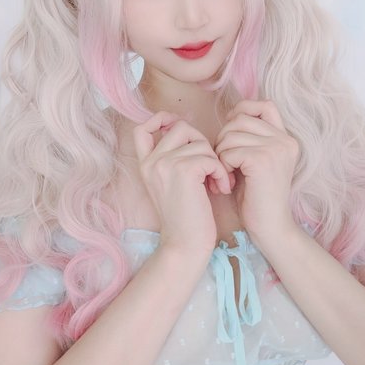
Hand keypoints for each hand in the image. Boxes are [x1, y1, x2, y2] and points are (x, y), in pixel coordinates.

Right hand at [133, 111, 231, 254]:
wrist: (185, 245)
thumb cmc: (186, 217)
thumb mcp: (171, 183)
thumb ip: (173, 159)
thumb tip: (190, 133)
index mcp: (145, 164)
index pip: (142, 128)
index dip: (160, 119)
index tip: (179, 129)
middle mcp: (151, 161)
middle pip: (179, 127)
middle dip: (201, 142)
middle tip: (210, 166)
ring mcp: (165, 164)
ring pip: (199, 142)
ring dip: (215, 161)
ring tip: (217, 182)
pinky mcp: (184, 170)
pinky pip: (210, 157)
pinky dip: (221, 172)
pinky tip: (220, 188)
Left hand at [210, 100, 299, 244]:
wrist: (270, 228)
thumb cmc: (256, 197)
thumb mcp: (255, 161)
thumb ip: (250, 138)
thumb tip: (231, 115)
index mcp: (286, 138)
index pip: (264, 105)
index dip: (243, 111)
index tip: (230, 131)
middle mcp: (285, 140)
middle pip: (241, 119)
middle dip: (224, 138)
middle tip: (223, 162)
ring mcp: (276, 148)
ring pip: (232, 134)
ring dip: (221, 153)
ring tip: (226, 173)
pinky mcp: (263, 159)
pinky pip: (230, 150)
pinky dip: (223, 165)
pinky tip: (229, 181)